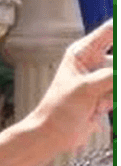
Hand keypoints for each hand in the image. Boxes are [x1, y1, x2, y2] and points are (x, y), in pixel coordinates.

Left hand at [31, 20, 112, 151]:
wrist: (52, 135)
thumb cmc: (58, 110)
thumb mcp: (87, 88)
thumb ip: (113, 75)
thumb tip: (120, 71)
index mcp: (83, 52)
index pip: (112, 29)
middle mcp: (93, 62)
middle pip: (119, 54)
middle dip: (114, 73)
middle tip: (104, 84)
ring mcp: (101, 78)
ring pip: (118, 76)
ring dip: (111, 91)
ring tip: (97, 101)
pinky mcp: (106, 94)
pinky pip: (117, 91)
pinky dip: (112, 99)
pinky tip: (97, 108)